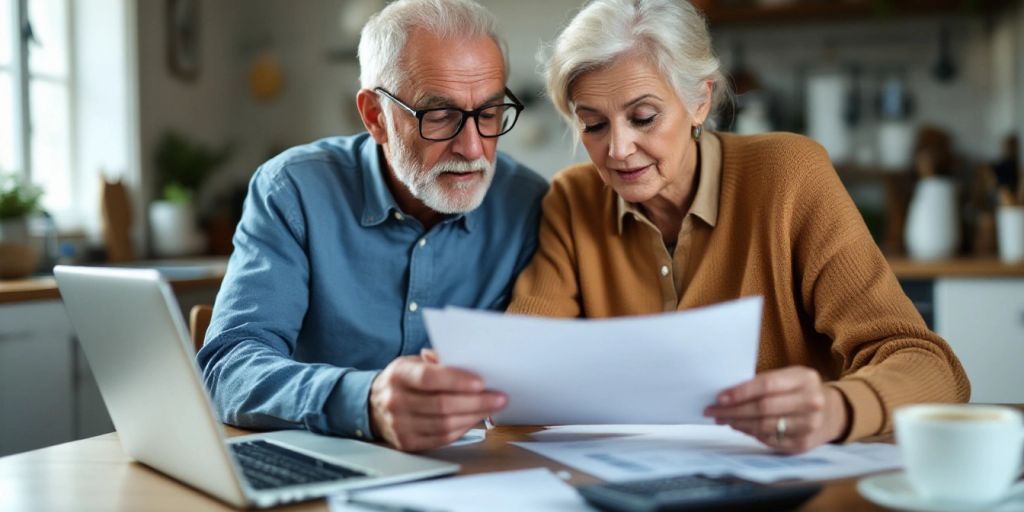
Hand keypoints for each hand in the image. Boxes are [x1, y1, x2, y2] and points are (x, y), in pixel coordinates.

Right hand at [368, 349, 505, 450]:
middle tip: (499, 397)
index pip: (429, 378)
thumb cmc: (403, 381)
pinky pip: (442, 438)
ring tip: (492, 408)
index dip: (457, 380)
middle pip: (441, 404)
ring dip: (474, 416)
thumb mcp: (414, 362)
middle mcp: (395, 401)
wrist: (373, 406)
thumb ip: (438, 361)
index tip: (482, 382)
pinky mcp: (407, 443)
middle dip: (475, 402)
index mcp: (398, 375)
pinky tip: (475, 419)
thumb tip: (468, 362)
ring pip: (445, 424)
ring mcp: (400, 425)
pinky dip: (463, 429)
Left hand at [703, 366, 848, 453]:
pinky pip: (769, 440)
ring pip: (764, 426)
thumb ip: (763, 383)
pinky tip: (740, 427)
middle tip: (713, 411)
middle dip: (733, 410)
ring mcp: (809, 425)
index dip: (740, 392)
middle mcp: (811, 402)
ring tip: (723, 419)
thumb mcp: (789, 377)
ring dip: (738, 423)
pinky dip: (751, 433)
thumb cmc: (800, 390)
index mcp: (805, 378)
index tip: (719, 397)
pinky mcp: (803, 444)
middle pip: (763, 408)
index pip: (766, 385)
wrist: (832, 412)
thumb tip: (727, 395)